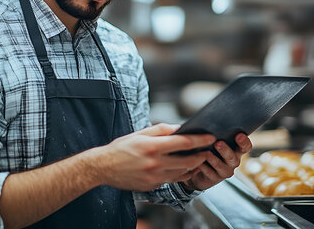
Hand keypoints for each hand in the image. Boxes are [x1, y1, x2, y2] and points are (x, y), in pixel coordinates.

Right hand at [91, 123, 214, 191]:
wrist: (103, 167)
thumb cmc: (121, 147)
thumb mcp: (140, 133)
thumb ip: (162, 130)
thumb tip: (180, 128)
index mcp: (152, 146)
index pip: (183, 142)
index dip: (200, 140)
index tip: (210, 137)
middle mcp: (155, 163)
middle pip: (187, 161)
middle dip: (201, 156)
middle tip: (208, 151)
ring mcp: (154, 177)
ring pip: (182, 173)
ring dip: (193, 166)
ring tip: (199, 159)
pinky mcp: (152, 186)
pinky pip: (171, 180)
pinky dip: (180, 174)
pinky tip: (184, 168)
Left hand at [181, 133, 251, 191]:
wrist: (197, 166)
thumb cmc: (206, 147)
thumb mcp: (211, 139)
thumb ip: (213, 132)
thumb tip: (207, 120)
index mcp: (236, 149)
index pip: (246, 146)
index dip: (244, 141)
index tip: (239, 135)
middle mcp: (233, 161)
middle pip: (233, 157)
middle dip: (225, 150)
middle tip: (218, 143)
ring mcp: (225, 171)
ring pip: (222, 166)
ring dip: (214, 159)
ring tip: (206, 153)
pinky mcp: (215, 179)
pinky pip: (210, 173)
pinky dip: (204, 167)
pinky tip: (199, 163)